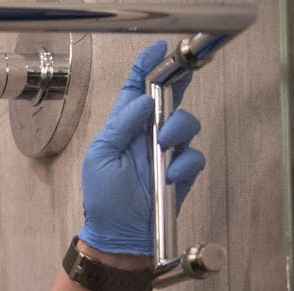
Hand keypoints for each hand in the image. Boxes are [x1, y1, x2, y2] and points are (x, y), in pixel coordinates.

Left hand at [78, 41, 206, 256]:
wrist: (119, 236)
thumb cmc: (103, 200)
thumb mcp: (99, 158)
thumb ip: (119, 125)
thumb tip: (141, 99)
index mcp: (122, 128)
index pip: (135, 91)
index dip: (146, 69)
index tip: (157, 51)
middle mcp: (146, 136)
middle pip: (168, 100)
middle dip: (175, 89)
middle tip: (174, 90)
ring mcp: (165, 153)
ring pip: (186, 123)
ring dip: (177, 130)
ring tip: (163, 145)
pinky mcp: (181, 172)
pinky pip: (193, 156)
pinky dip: (184, 163)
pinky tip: (169, 175)